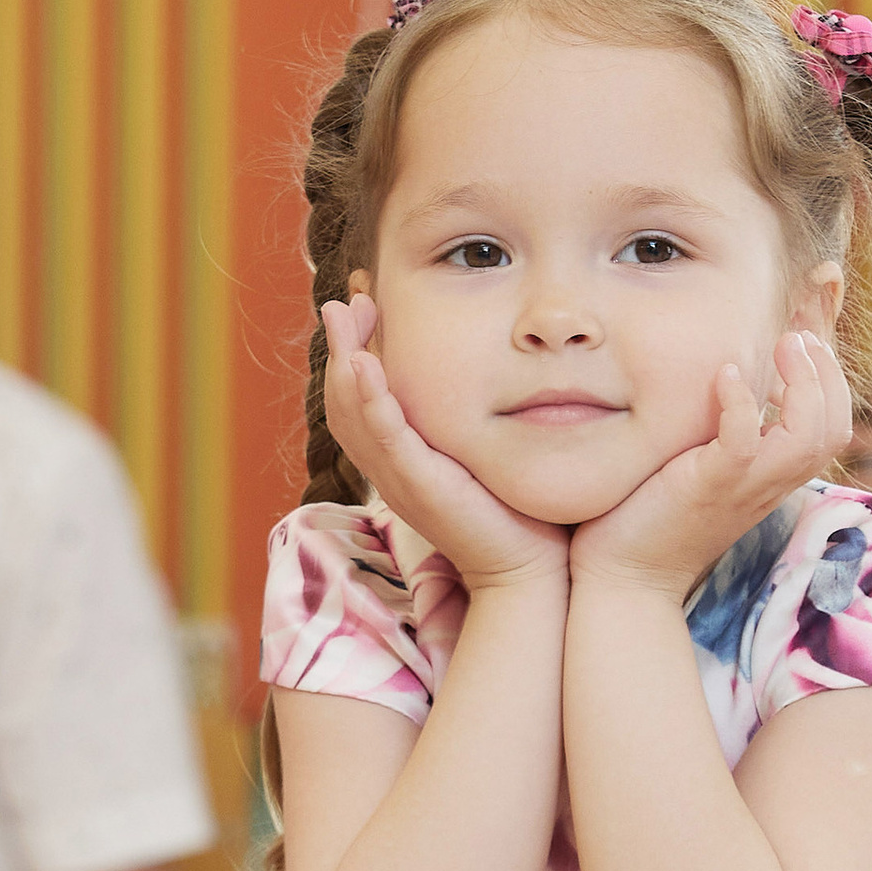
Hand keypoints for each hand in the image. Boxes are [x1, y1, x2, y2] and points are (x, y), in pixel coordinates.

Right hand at [322, 297, 569, 590]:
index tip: (365, 304)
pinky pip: (383, 439)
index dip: (355, 351)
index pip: (361, 399)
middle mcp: (390, 469)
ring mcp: (398, 480)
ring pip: (352, 416)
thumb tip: (505, 366)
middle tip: (346, 299)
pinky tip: (364, 362)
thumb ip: (481, 415)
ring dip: (343, 361)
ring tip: (344, 314)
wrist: (530, 570)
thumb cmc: (519, 513)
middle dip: (341, 345)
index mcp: (401, 460)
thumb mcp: (488, 452)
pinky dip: (370, 400)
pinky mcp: (417, 488)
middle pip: (343, 402)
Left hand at [571, 331, 852, 599]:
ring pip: (809, 436)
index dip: (828, 382)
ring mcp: (741, 488)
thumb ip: (718, 436)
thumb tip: (719, 386)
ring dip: (805, 383)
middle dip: (827, 373)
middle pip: (833, 427)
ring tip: (784, 345)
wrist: (620, 580)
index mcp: (769, 479)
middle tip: (799, 336)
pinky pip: (743, 443)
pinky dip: (741, 405)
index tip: (803, 344)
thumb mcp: (696, 470)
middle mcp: (766, 484)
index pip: (828, 428)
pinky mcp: (707, 489)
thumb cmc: (647, 520)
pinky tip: (725, 374)